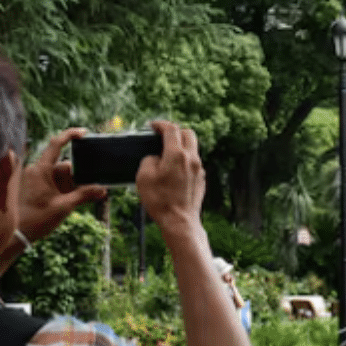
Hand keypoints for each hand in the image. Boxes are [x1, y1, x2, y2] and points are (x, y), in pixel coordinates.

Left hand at [17, 128, 107, 242]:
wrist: (15, 236)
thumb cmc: (35, 220)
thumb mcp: (63, 207)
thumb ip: (84, 195)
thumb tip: (103, 189)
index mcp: (40, 170)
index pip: (56, 144)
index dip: (70, 135)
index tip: (84, 133)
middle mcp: (36, 171)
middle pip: (63, 166)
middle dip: (79, 176)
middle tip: (94, 185)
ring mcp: (34, 180)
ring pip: (59, 177)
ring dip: (72, 186)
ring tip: (85, 197)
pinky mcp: (34, 189)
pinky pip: (53, 184)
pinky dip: (63, 190)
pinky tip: (72, 201)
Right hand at [136, 120, 204, 240]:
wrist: (180, 221)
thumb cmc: (160, 200)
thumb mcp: (143, 177)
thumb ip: (148, 160)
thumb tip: (155, 158)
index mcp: (176, 154)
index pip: (171, 129)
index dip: (161, 124)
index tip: (153, 126)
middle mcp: (191, 158)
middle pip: (188, 133)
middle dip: (175, 131)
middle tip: (163, 136)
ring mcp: (199, 168)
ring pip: (193, 147)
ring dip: (181, 145)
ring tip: (168, 154)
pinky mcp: (201, 179)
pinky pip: (194, 162)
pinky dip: (185, 159)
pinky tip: (175, 170)